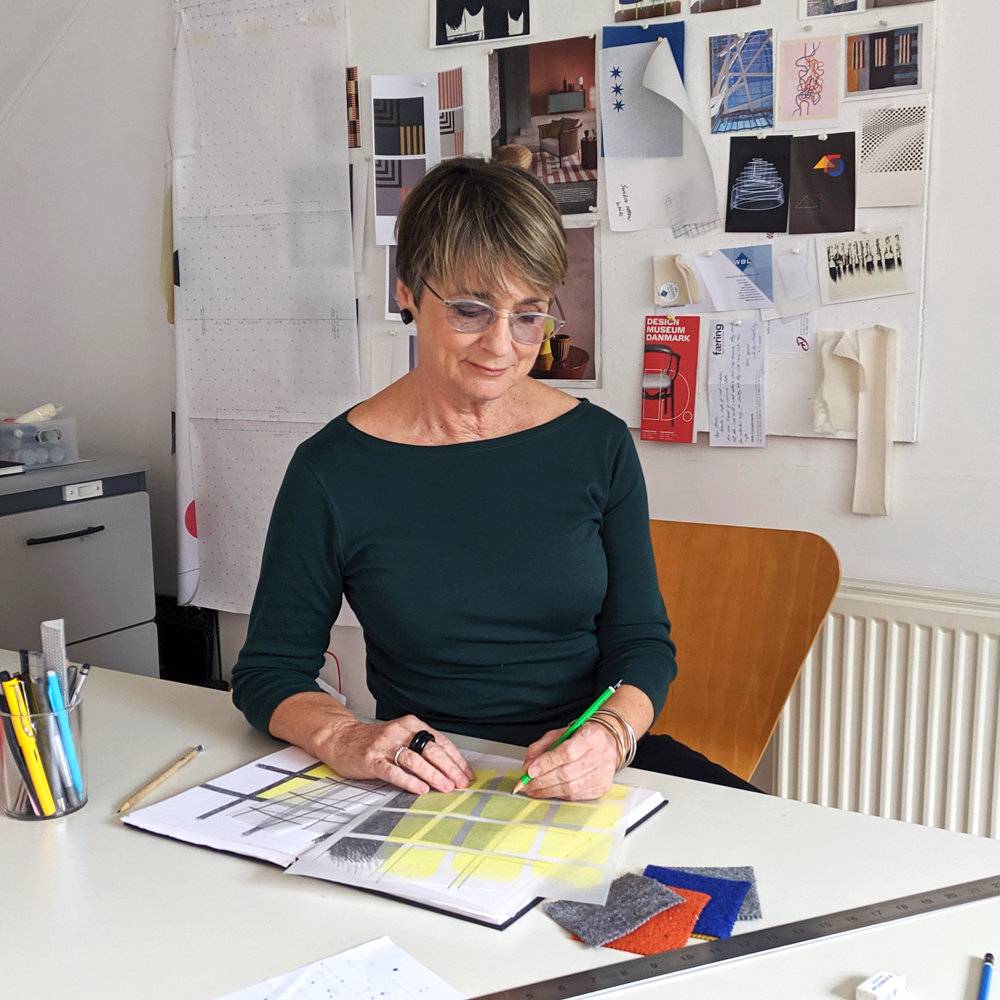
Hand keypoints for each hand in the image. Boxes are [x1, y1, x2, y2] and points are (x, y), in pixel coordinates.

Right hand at [268, 692, 474, 794]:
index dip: (456, 759)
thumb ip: (421, 748)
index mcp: (411, 724)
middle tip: (460, 783)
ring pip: (415, 760)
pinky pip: (393, 771)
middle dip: (449, 768)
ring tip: (445, 787)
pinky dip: (409, 781)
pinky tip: (420, 789)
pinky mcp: (372, 759)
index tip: (466, 774)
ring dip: (433, 775)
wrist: (340, 738)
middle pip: (431, 749)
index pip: (440, 741)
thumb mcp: (401, 737)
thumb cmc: (374, 741)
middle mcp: (400, 731)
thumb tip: (449, 768)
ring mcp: (385, 745)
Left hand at [519, 720, 619, 800]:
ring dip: (548, 791)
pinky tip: (549, 791)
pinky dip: (559, 795)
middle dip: (542, 781)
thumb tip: (528, 766)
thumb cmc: (581, 737)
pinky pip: (576, 796)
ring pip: (571, 787)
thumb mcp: (559, 734)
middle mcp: (602, 754)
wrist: (606, 742)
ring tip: (534, 790)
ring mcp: (604, 773)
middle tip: (526, 784)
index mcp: (592, 736)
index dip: (547, 763)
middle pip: (568, 773)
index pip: (568, 752)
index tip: (530, 771)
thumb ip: (541, 747)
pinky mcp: (602, 787)